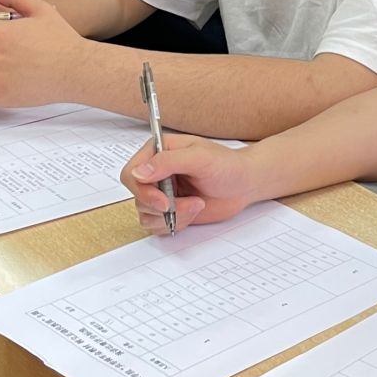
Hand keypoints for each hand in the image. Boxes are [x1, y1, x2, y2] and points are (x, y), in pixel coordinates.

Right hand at [121, 134, 258, 234]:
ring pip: (146, 214)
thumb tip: (139, 173)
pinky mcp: (169, 210)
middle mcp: (156, 172)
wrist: (245, 184)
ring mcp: (162, 192)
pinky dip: (175, 224)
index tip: (163, 201)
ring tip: (197, 205)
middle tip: (190, 204)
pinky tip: (194, 211)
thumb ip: (168, 162)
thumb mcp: (200, 158)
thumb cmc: (227, 165)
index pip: (131, 173)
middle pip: (138, 197)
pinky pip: (156, 225)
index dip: (142, 191)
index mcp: (158, 151)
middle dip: (163, 207)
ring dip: (173, 216)